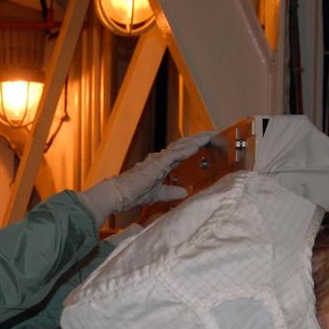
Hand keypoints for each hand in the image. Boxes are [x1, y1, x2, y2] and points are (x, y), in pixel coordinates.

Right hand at [82, 131, 213, 220]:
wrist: (118, 195)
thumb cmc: (133, 194)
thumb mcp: (158, 194)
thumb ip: (171, 192)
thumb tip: (185, 192)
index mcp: (160, 165)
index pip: (179, 152)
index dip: (192, 146)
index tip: (204, 142)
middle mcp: (159, 159)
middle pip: (181, 146)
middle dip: (196, 139)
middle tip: (210, 133)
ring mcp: (158, 161)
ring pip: (179, 148)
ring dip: (194, 142)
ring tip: (207, 136)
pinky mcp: (156, 165)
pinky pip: (173, 156)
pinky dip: (185, 151)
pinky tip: (195, 147)